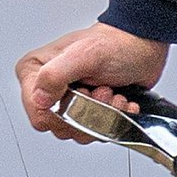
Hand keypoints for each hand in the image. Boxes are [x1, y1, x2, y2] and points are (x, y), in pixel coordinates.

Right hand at [16, 22, 169, 140]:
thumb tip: (40, 99)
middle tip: (102, 90)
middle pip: (59, 126)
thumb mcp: (84, 54)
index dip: (66, 112)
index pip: (39, 114)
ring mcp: (65, 101)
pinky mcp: (85, 110)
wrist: (142, 46)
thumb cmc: (115, 44)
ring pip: (79, 132)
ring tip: (111, 91)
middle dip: (88, 112)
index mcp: (34, 72)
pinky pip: (96, 130)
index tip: (84, 93)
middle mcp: (45, 88)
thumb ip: (55, 75)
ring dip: (103, 115)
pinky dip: (114, 119)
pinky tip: (120, 100)